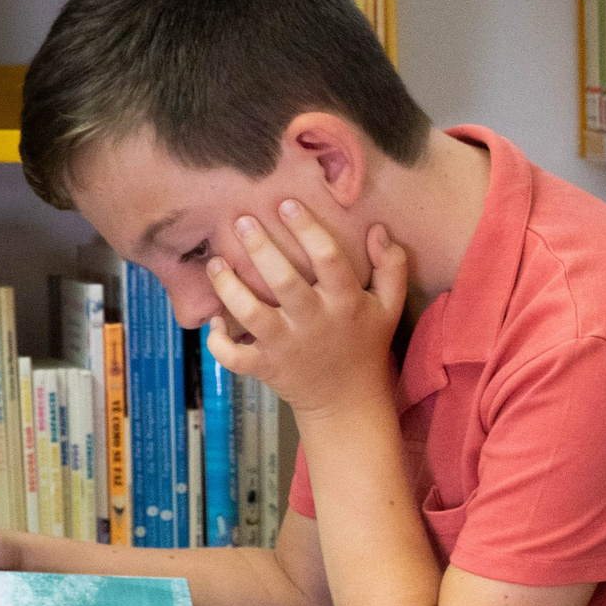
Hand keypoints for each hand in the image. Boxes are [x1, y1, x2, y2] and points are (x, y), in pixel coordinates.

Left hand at [205, 202, 405, 418]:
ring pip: (251, 314)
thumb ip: (391, 268)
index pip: (329, 259)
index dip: (308, 229)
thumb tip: (378, 230)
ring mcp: (287, 346)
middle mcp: (314, 322)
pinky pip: (234, 356)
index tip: (287, 204)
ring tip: (216, 262)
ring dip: (228, 287)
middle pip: (284, 281)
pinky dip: (218, 341)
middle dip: (260, 248)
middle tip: (241, 221)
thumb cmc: (365, 345)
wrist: (349, 401)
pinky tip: (214, 319)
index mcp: (346, 303)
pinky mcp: (265, 368)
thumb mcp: (390, 307)